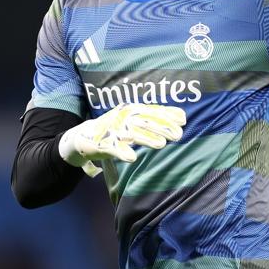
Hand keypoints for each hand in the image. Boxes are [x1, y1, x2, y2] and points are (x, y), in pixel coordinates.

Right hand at [58, 103, 185, 176]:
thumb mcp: (135, 120)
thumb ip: (156, 118)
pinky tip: (132, 158)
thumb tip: (183, 116)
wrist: (84, 136)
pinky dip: (122, 152)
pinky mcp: (102, 143)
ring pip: (131, 134)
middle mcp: (122, 117)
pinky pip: (113, 148)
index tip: (183, 120)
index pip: (152, 111)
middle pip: (144, 121)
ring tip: (161, 144)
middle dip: (161, 127)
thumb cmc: (116, 128)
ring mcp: (112, 130)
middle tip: (178, 135)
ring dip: (146, 138)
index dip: (167, 114)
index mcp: (131, 110)